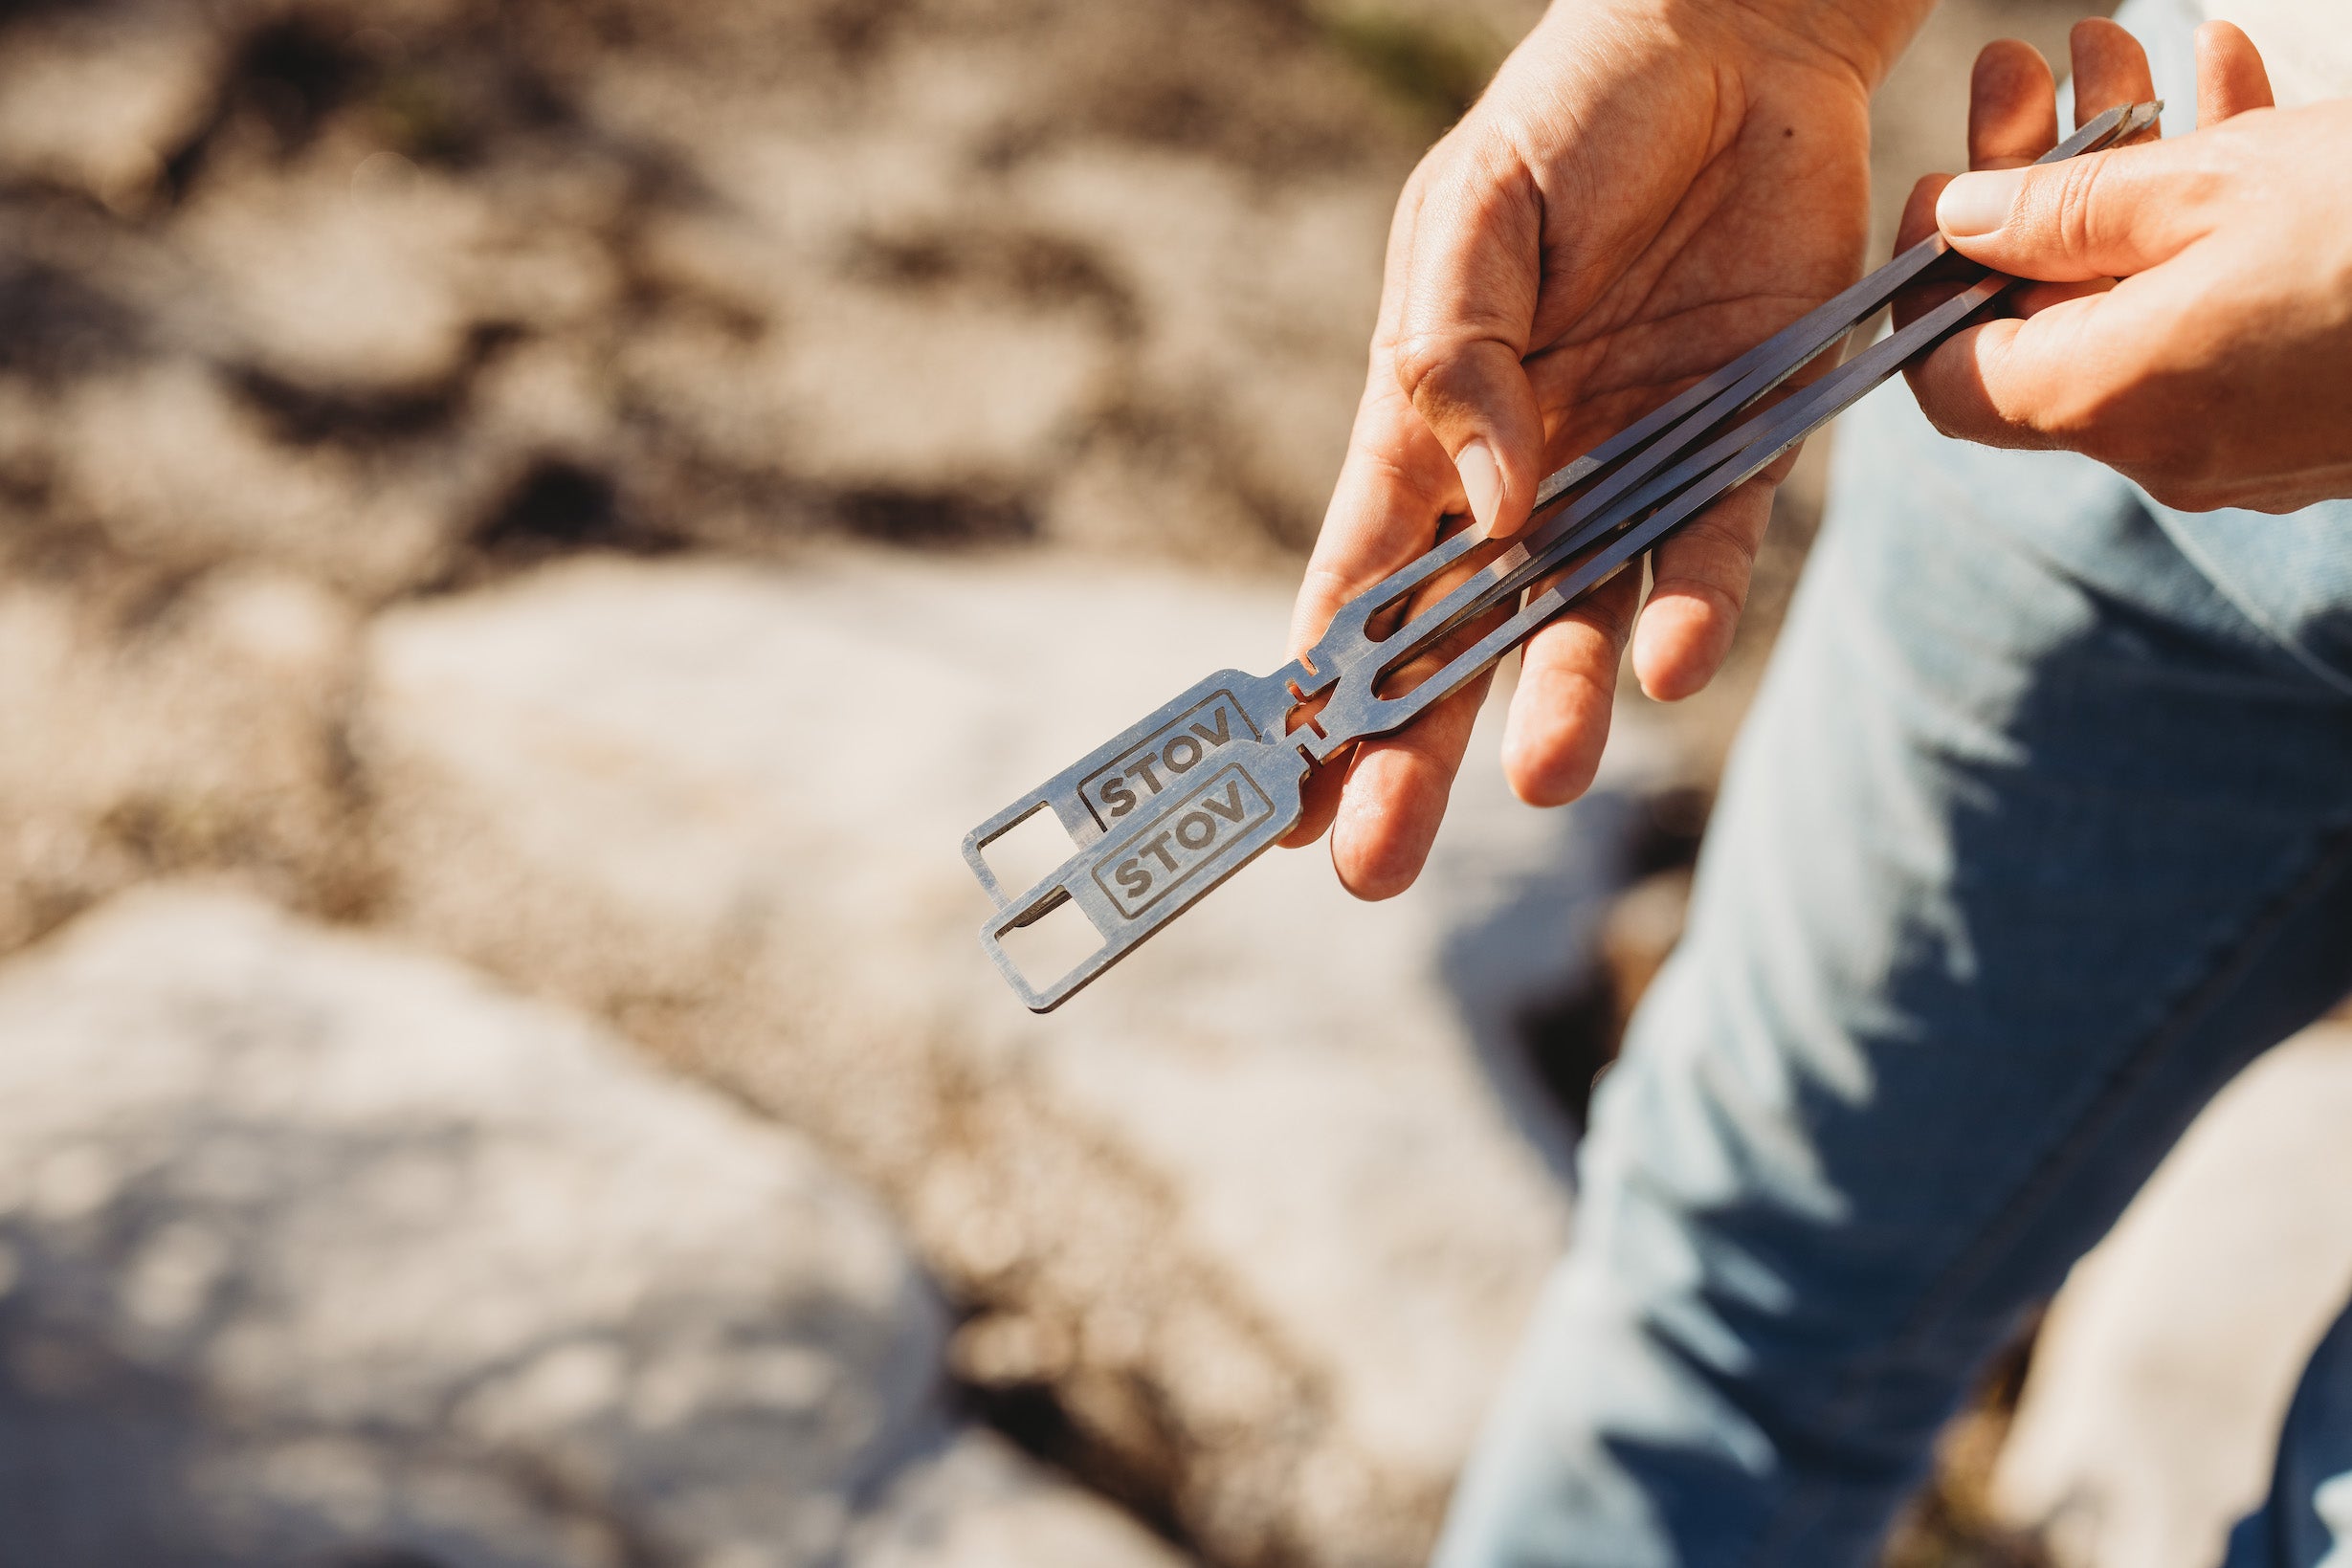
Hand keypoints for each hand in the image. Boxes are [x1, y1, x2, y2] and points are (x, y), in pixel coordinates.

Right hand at [1285, 0, 1927, 897]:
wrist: (1727, 45)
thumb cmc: (1566, 119)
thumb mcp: (1470, 216)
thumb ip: (1455, 355)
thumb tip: (1491, 503)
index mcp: (1424, 428)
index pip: (1355, 581)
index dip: (1314, 688)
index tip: (1272, 791)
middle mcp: (1521, 476)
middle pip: (1453, 644)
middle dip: (1408, 754)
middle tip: (1366, 862)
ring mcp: (1629, 469)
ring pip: (1578, 623)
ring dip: (1553, 703)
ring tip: (1538, 776)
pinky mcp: (1740, 442)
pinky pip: (1711, 549)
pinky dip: (1690, 607)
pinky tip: (1663, 664)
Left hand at [1902, 20, 2351, 512]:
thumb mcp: (2213, 187)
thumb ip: (2064, 211)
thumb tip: (1957, 221)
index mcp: (2109, 406)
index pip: (1948, 382)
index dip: (1934, 284)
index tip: (1946, 187)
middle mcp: (2164, 450)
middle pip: (2049, 324)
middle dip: (2041, 185)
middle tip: (2043, 63)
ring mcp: (2247, 446)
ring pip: (2148, 303)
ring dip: (2136, 175)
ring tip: (2150, 42)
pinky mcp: (2317, 420)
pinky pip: (2228, 319)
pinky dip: (2216, 222)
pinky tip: (2237, 94)